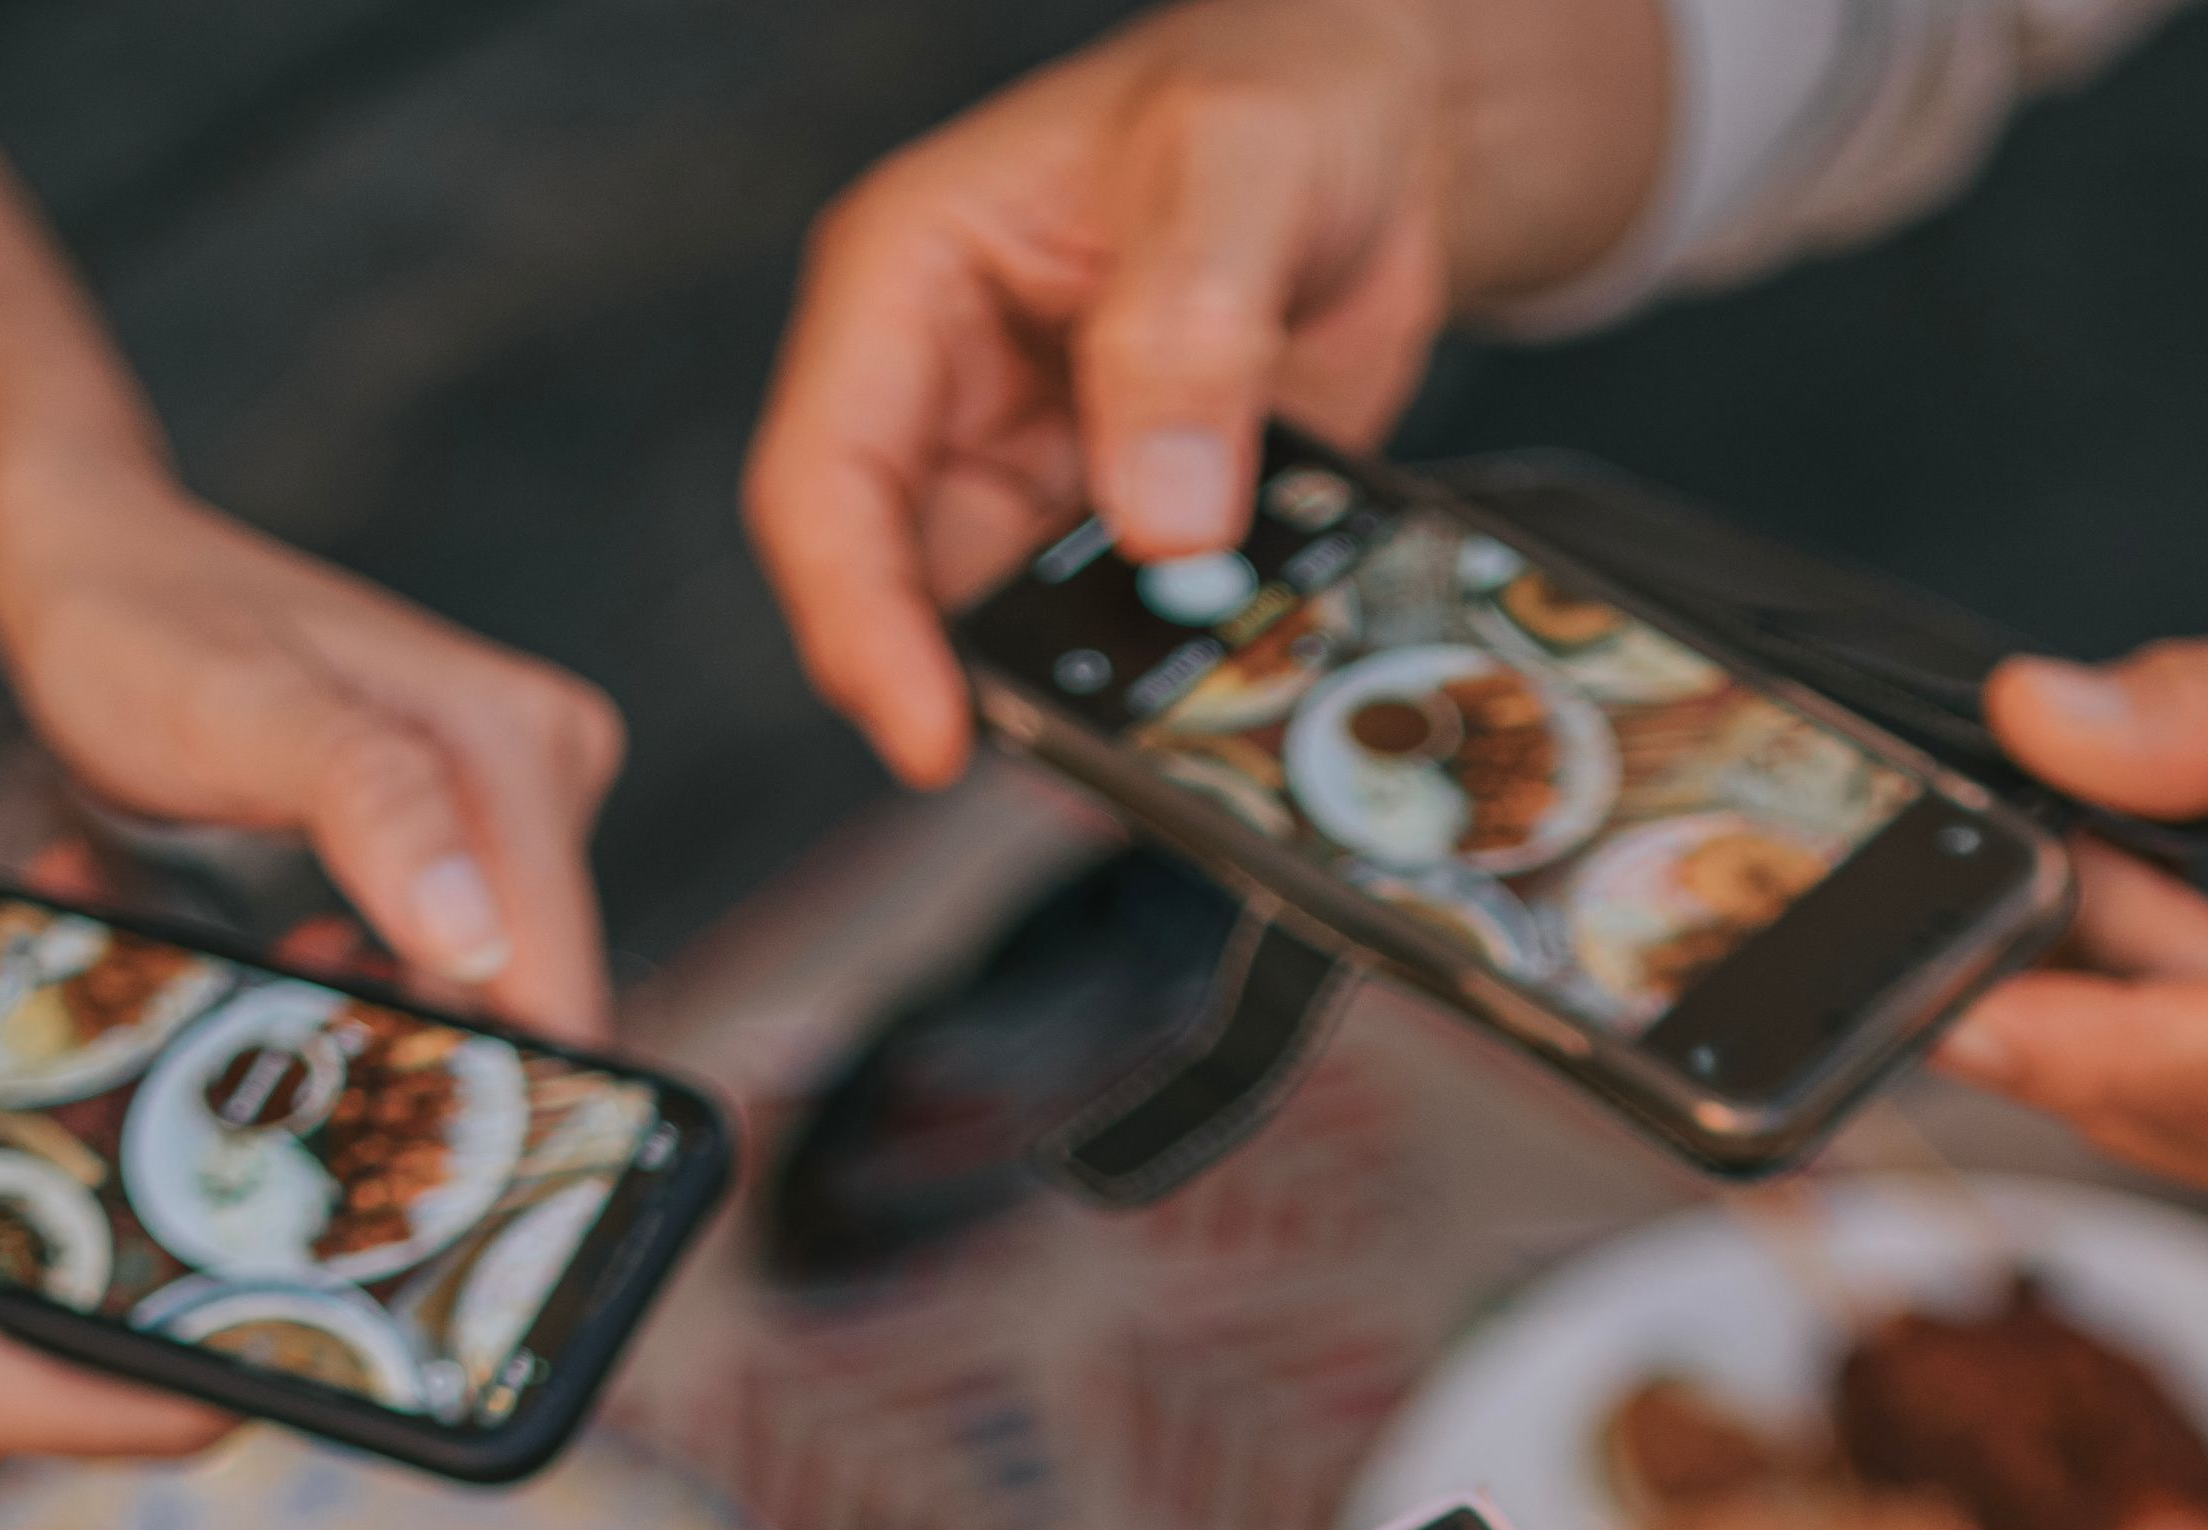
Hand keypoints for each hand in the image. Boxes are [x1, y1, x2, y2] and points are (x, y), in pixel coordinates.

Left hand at [0, 463, 625, 1032]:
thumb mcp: (244, 714)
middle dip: (435, 1053)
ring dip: (396, 1020)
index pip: (557, 980)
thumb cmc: (148, 631)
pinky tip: (304, 964)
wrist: (96, 561)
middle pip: (530, 988)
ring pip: (488, 976)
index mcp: (517, 748)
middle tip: (306, 1082)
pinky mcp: (461, 818)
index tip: (411, 1165)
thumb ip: (372, 805)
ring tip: (286, 1014)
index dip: (502, 1092)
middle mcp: (542, 764)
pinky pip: (450, 941)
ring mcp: (508, 793)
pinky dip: (377, 976)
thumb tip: (478, 938)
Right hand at [747, 0, 1522, 787]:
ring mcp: (1033, 473)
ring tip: (1176, 737)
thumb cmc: (1275, 88)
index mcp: (906, 285)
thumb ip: (1191, 330)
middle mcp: (947, 393)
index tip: (931, 736)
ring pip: (1013, 635)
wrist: (1381, 127)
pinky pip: (1122, 637)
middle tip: (1082, 762)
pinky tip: (1233, 693)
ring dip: (1089, 693)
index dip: (860, 626)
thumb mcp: (1239, 164)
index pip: (825, 485)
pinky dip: (1170, 676)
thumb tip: (1162, 516)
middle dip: (983, 687)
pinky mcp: (1123, 528)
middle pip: (902, 591)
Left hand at [1932, 617, 2207, 1238]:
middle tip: (2020, 855)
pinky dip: (2159, 1046)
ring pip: (2181, 1126)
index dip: (2098, 1037)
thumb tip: (2036, 721)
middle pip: (2196, 1094)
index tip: (1956, 999)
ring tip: (2122, 872)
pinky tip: (2169, 950)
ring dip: (2113, 1009)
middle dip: (2074, 982)